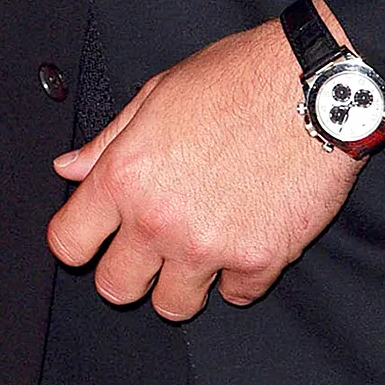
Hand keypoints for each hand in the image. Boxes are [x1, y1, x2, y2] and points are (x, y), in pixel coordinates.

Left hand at [46, 13, 361, 320]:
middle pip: (116, 289)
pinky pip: (236, 295)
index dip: (79, 240)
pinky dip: (240, 274)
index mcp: (125, 175)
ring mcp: (208, 246)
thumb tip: (69, 168)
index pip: (68, 242)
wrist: (315, 85)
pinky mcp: (259, 260)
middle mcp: (158, 219)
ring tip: (202, 243)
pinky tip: (247, 234)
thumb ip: (108, 141)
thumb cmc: (237, 78)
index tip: (96, 237)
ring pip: (174, 307)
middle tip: (153, 246)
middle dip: (130, 271)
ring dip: (184, 281)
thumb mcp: (158, 94)